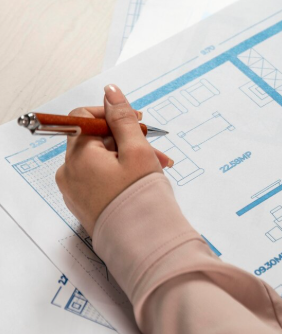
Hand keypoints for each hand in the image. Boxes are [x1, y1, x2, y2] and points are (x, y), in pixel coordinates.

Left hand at [56, 84, 172, 235]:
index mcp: (78, 156)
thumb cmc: (139, 196)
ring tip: (159, 164)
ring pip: (101, 159)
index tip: (134, 119)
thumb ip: (123, 117)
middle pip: (95, 139)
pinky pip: (100, 177)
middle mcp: (70, 172)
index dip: (110, 114)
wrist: (142, 241)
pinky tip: (144, 177)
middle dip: (127, 138)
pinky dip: (121, 172)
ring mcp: (75, 190)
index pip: (84, 117)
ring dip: (128, 156)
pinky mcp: (85, 203)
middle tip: (154, 145)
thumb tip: (111, 92)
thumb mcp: (137, 149)